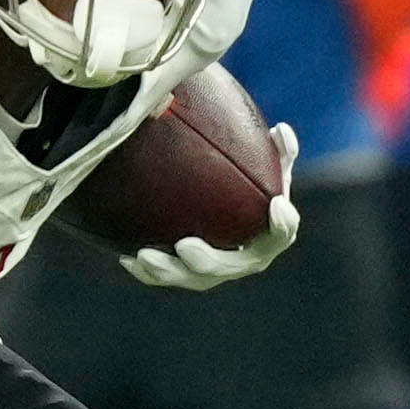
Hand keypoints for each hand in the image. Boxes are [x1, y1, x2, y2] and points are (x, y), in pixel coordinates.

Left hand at [121, 122, 301, 289]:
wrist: (220, 213)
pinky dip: (148, 273)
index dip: (283, 224)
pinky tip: (126, 259)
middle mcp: (245, 260)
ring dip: (169, 270)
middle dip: (209, 261)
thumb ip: (276, 150)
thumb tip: (281, 130)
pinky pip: (166, 279)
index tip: (275, 204)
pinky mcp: (187, 274)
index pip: (282, 235)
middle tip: (184, 245)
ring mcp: (216, 271)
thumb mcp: (261, 167)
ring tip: (144, 255)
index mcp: (269, 236)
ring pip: (194, 278)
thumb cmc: (244, 186)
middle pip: (231, 267)